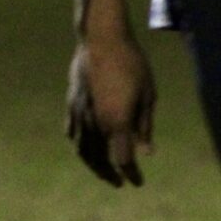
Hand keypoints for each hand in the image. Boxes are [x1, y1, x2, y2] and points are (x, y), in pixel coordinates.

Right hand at [66, 38, 155, 186]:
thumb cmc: (131, 63)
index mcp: (117, 122)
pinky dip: (78, 142)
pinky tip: (83, 145)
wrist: (101, 37)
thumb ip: (144, 126)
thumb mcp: (147, 94)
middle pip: (100, 159)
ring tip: (101, 169)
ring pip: (82, 148)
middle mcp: (95, 123)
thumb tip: (146, 152)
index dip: (131, 174)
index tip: (138, 183)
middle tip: (119, 182)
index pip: (123, 160)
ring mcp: (80, 112)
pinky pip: (72, 130)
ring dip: (92, 163)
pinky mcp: (72, 101)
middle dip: (110, 173)